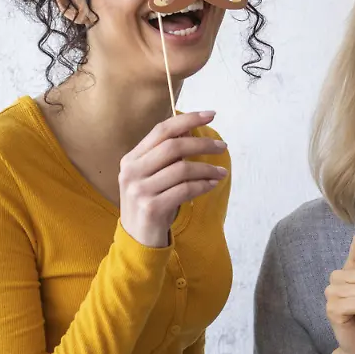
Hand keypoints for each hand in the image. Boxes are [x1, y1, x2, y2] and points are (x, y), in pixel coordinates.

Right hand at [118, 111, 227, 246]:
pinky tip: (212, 184)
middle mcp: (132, 171)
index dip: (188, 119)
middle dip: (202, 143)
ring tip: (221, 172)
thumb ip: (166, 156)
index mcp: (131, 159)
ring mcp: (139, 190)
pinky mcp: (152, 207)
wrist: (137, 239)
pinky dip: (203, 185)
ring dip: (207, 168)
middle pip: (173, 146)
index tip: (211, 114)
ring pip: (182, 169)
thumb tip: (190, 131)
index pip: (162, 130)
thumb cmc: (151, 202)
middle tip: (223, 146)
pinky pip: (185, 190)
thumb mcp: (152, 176)